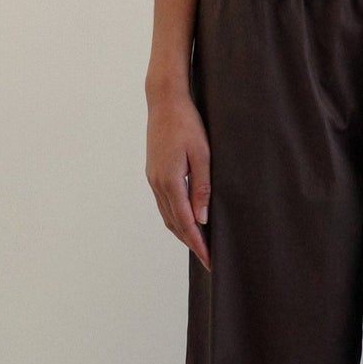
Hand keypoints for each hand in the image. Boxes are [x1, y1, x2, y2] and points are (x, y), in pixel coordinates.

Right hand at [146, 88, 211, 269]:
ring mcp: (153, 179)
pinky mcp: (154, 173)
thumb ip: (202, 187)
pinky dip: (176, 218)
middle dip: (191, 243)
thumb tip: (203, 218)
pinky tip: (187, 220)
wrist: (164, 102)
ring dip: (182, 232)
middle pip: (174, 224)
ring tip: (200, 245)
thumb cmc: (187, 124)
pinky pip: (165, 204)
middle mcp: (157, 184)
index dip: (198, 244)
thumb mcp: (202, 154)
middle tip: (208, 260)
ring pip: (167, 216)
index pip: (185, 222)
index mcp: (170, 181)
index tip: (209, 261)